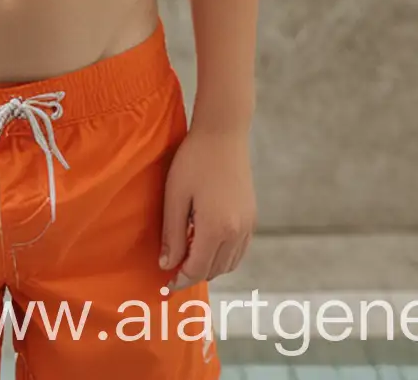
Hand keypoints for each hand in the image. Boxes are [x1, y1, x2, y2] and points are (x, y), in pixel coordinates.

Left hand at [159, 126, 254, 292]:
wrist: (224, 133)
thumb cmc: (194, 160)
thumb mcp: (175, 196)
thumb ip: (171, 234)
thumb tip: (167, 265)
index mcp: (216, 228)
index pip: (197, 269)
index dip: (179, 280)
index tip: (165, 284)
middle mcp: (236, 232)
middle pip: (213, 270)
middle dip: (193, 274)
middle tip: (173, 269)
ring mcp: (248, 225)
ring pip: (228, 264)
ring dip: (208, 267)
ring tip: (188, 256)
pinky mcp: (252, 217)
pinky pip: (239, 251)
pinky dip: (223, 257)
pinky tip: (206, 244)